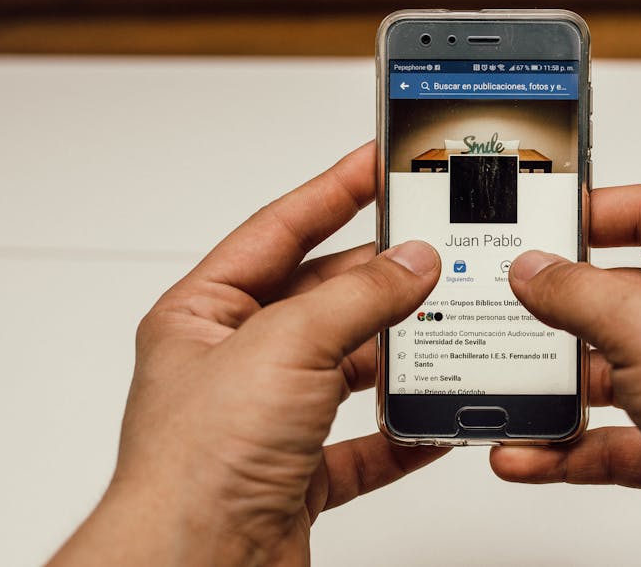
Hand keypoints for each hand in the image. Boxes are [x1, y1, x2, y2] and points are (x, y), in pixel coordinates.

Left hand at [49, 142, 445, 565]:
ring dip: (396, 354)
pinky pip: (362, 443)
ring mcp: (266, 421)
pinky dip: (402, 431)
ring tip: (446, 325)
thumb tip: (411, 263)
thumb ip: (357, 299)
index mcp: (203, 316)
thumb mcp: (284, 348)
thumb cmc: (194, 467)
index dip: (332, 191)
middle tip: (434, 250)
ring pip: (346, 371)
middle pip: (321, 300)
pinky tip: (434, 417)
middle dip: (379, 279)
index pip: (278, 230)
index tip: (377, 164)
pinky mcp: (296, 475)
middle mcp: (233, 365)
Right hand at [491, 185, 640, 565]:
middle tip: (515, 305)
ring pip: (616, 376)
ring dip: (560, 387)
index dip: (601, 211)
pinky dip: (568, 447)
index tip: (545, 221)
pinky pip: (613, 439)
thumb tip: (536, 271)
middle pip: (628, 299)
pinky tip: (529, 450)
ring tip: (511, 385)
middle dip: (567, 309)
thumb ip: (584, 294)